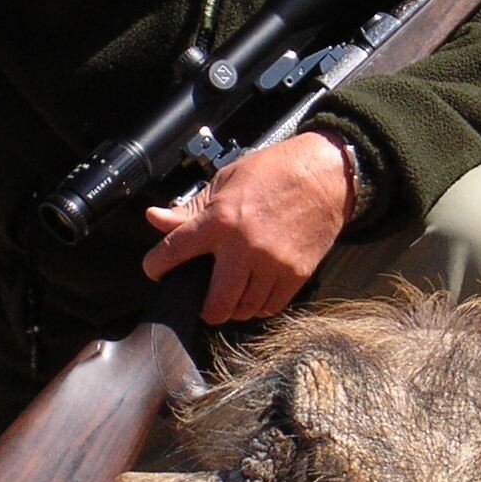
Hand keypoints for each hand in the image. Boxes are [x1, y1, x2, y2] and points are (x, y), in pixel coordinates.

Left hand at [141, 132, 352, 324]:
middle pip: (215, 304)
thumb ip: (190, 208)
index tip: (155, 271)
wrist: (324, 174)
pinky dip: (258, 305)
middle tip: (202, 300)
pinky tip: (255, 292)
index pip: (174, 253)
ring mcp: (272, 264)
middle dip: (203, 308)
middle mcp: (244, 247)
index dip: (155, 267)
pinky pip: (270, 306)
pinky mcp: (296, 274)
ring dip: (234, 307)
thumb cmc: (274, 172)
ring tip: (232, 294)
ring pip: (244, 309)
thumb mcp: (225, 181)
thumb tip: (155, 219)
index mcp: (221, 220)